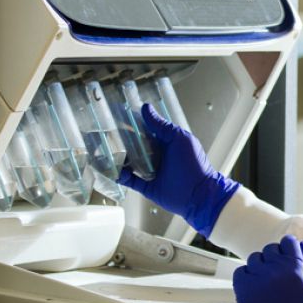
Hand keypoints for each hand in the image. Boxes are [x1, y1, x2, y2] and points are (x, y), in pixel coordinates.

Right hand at [117, 104, 238, 236]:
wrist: (198, 194)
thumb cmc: (194, 164)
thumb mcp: (179, 139)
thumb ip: (162, 126)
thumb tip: (146, 108)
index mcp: (166, 142)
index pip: (146, 130)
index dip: (132, 123)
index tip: (117, 115)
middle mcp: (158, 156)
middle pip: (135, 145)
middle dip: (121, 140)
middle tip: (104, 133)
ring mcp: (152, 171)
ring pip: (130, 162)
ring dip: (118, 157)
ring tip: (104, 150)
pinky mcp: (147, 186)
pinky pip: (129, 180)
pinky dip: (120, 175)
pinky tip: (113, 169)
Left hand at [233, 235, 302, 302]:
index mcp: (294, 268)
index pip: (288, 242)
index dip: (290, 248)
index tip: (290, 256)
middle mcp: (274, 270)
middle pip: (271, 248)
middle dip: (276, 257)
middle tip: (280, 272)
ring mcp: (256, 278)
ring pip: (255, 258)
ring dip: (262, 265)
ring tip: (268, 280)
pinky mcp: (242, 289)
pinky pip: (241, 270)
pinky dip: (247, 275)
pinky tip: (256, 285)